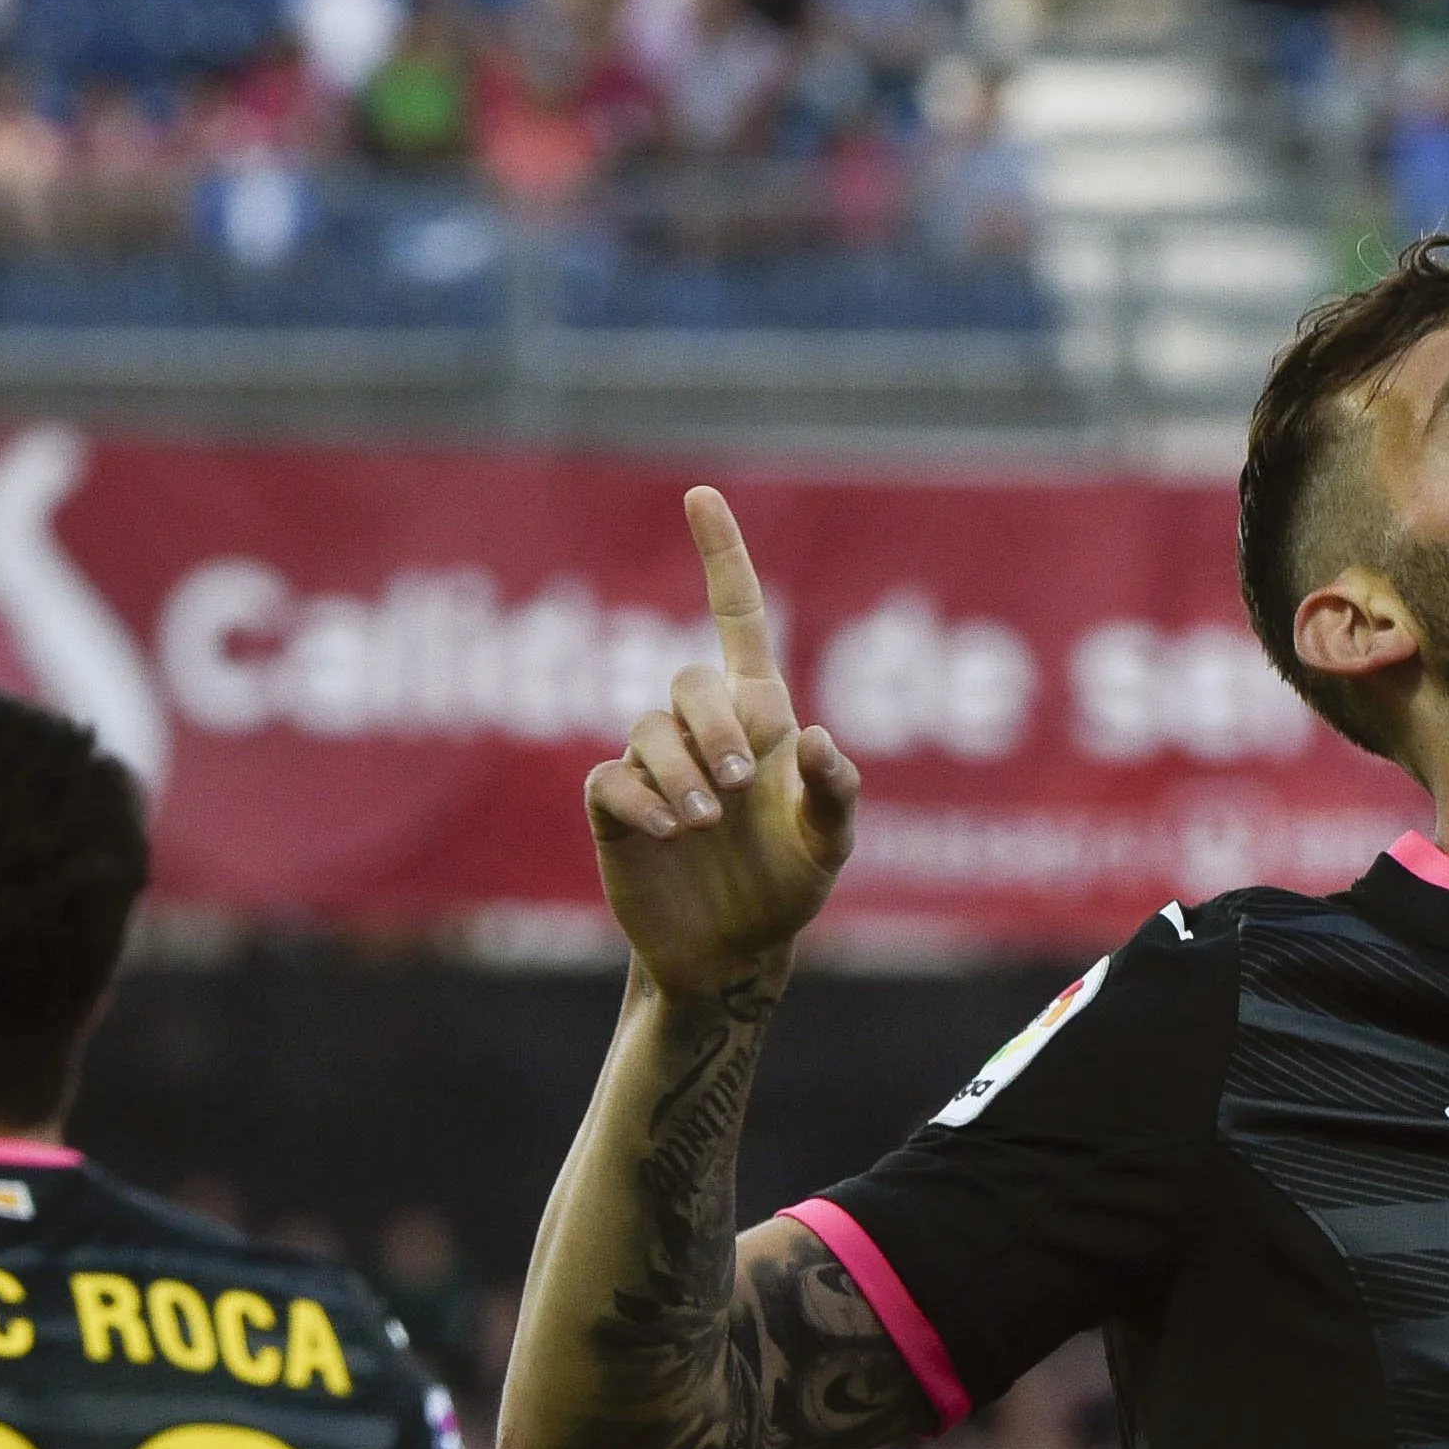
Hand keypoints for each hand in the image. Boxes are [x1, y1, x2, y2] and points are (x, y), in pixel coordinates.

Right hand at [584, 487, 860, 1001]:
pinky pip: (612, 779)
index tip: (700, 494)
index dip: (721, 557)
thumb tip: (819, 737)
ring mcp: (655, 767)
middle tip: (742, 786)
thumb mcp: (830, 847)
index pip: (736, 618)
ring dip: (681, 774)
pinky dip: (642, 800)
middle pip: (688, 681)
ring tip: (705, 825)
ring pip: (647, 731)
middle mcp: (702, 732)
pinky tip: (671, 834)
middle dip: (715, 726)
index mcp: (760, 720)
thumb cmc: (789, 888)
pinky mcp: (616, 809)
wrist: (734, 954)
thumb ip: (836, 793)